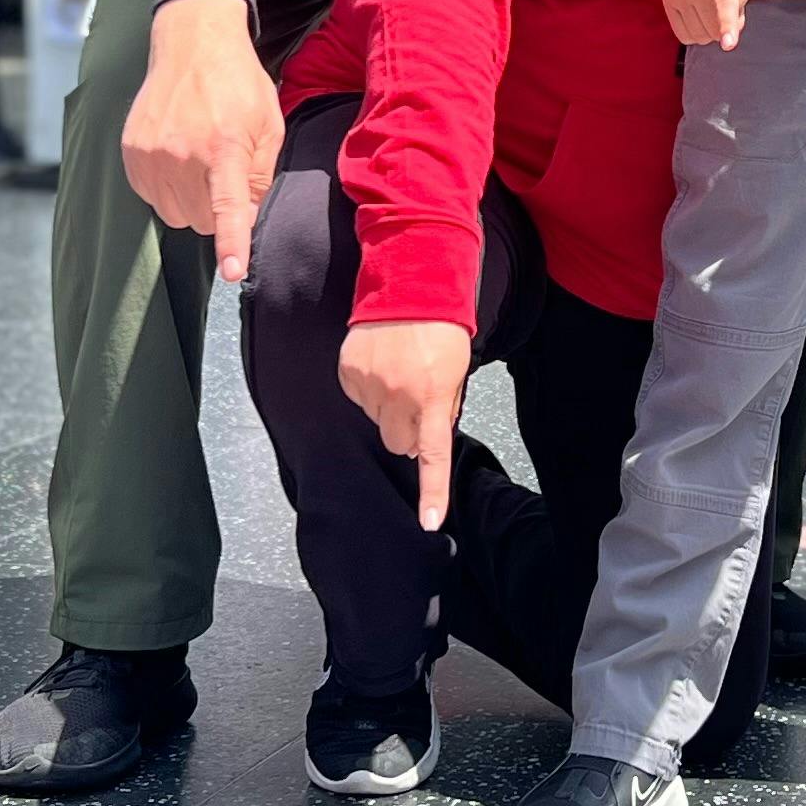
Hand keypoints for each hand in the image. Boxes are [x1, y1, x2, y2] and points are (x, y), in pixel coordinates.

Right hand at [123, 0, 283, 281]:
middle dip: (218, 211)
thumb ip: (261, 175)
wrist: (192, 42)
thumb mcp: (269, 124)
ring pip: (174, 214)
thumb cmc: (238, 83)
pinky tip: (180, 159)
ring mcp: (151, 153)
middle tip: (227, 174)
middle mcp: (181, 152)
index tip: (233, 272)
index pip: (227, 206)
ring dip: (192, 203)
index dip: (232, 243)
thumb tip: (249, 217)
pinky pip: (151, 197)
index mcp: (223, 146)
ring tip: (203, 163)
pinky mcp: (131, 152)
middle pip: (201, 221)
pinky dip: (168, 189)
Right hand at [338, 320, 473, 528]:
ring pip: (377, 421)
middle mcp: (399, 395)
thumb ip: (444, 408)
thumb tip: (425, 442)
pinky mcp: (349, 372)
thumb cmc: (442, 328)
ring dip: (388, 408)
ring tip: (399, 372)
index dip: (433, 492)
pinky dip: (369, 389)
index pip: (433, 455)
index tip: (429, 522)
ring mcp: (370, 384)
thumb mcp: (456, 371)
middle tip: (416, 402)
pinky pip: (359, 398)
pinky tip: (381, 364)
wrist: (410, 283)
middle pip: (399, 444)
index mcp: (433, 397)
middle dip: (407, 432)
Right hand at [663, 0, 759, 49]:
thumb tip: (732, 26)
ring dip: (711, 30)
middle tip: (729, 6)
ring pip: (699, 35)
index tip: (728, 45)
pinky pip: (683, 35)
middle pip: (713, 28)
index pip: (724, 4)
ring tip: (713, 7)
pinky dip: (696, 32)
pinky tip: (700, 15)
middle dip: (725, 25)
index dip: (727, 25)